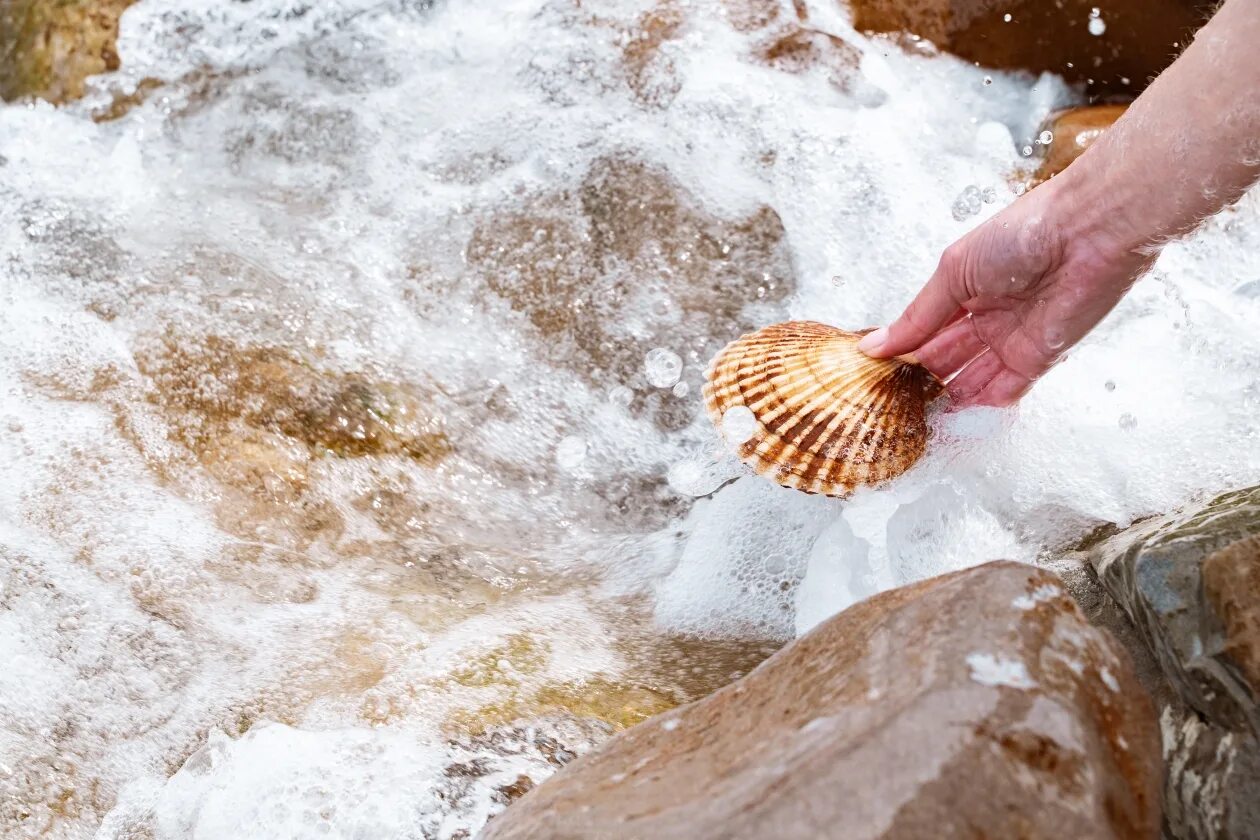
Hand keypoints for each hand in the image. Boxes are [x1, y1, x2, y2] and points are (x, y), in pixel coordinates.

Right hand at [858, 181, 1153, 406]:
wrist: (1088, 233)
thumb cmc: (1021, 235)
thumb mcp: (953, 273)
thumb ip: (917, 317)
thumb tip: (874, 346)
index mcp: (963, 288)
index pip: (925, 331)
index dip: (902, 353)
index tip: (875, 377)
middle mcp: (986, 316)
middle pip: (947, 359)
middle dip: (921, 381)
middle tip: (892, 406)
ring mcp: (1013, 339)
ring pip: (972, 379)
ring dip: (947, 400)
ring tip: (916, 421)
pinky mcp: (1040, 358)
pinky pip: (1005, 391)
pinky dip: (981, 408)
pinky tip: (953, 422)